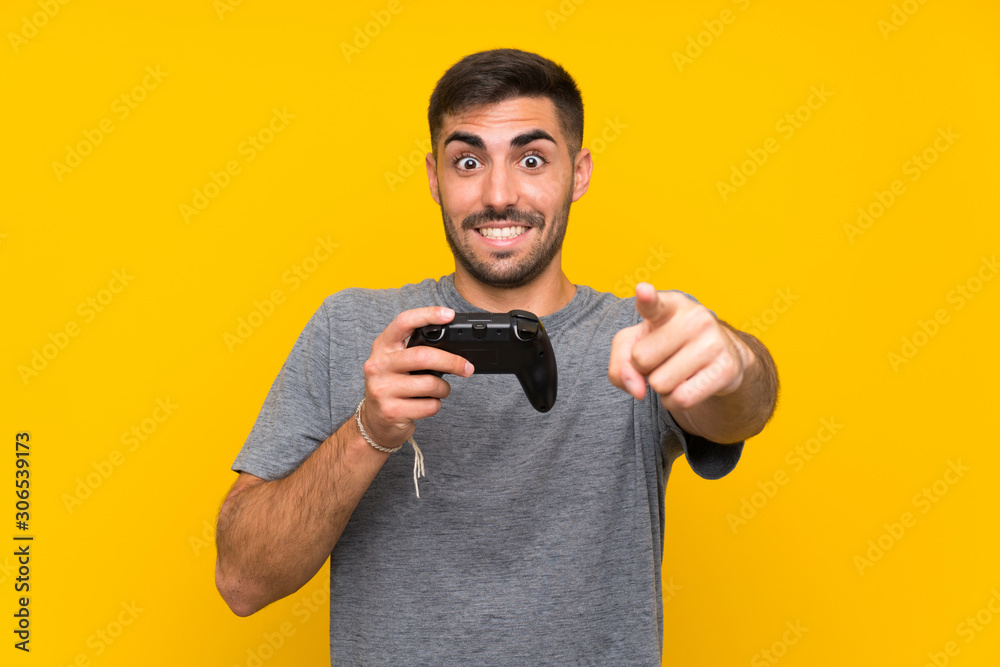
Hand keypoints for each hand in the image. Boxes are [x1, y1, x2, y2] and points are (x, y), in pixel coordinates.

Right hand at [361, 307, 473, 448]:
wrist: (375, 422)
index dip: (428, 315)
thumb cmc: (393, 386)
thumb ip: (415, 350)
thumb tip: (454, 346)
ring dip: (444, 389)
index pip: (403, 322)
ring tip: (438, 391)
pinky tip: (425, 404)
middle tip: (467, 367)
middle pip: (424, 355)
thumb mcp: (396, 363)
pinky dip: (435, 405)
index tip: (450, 314)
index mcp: (382, 347)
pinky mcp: (392, 411)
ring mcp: (383, 389)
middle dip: (452, 362)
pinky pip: (429, 406)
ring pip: (431, 384)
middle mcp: (378, 365)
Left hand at [608, 283, 751, 412]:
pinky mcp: (726, 369)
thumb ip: (621, 363)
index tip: (643, 291)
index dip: (646, 298)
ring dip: (661, 386)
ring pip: (660, 384)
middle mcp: (694, 318)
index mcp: (669, 305)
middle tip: (663, 358)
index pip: (653, 303)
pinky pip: (681, 399)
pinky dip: (674, 401)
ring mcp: (713, 342)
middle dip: (644, 368)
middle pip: (641, 359)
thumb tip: (637, 389)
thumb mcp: (636, 345)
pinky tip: (687, 385)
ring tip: (677, 370)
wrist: (721, 355)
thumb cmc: (668, 345)